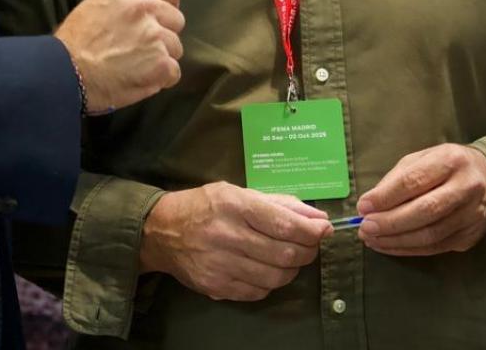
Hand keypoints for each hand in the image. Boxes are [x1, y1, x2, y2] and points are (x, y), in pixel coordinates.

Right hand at [54, 0, 184, 112]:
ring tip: (134, 65)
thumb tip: (153, 9)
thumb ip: (127, 0)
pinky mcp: (160, 63)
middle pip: (176, 19)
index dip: (165, 7)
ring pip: (175, 47)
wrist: (63, 72)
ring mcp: (155, 34)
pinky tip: (139, 79)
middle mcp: (144, 4)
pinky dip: (160, 79)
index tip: (154, 19)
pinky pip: (173, 72)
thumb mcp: (97, 2)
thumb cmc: (75, 41)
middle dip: (163, 34)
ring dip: (160, 58)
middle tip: (139, 46)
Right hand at [138, 181, 331, 300]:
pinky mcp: (217, 286)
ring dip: (292, 269)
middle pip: (284, 254)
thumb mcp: (239, 193)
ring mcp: (221, 265)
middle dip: (307, 251)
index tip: (324, 230)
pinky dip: (271, 283)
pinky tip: (268, 270)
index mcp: (234, 206)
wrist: (162, 231)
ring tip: (290, 258)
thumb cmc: (205, 206)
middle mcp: (227, 235)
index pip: (284, 224)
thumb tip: (318, 218)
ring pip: (275, 276)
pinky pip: (258, 292)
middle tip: (310, 246)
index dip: (311, 231)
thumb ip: (280, 204)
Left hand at [355, 144, 485, 255]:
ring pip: (430, 235)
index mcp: (450, 160)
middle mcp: (467, 187)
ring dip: (396, 240)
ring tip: (372, 239)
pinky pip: (436, 247)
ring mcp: (472, 215)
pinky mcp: (471, 236)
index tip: (363, 207)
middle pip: (425, 211)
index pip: (414, 181)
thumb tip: (369, 204)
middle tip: (365, 227)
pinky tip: (390, 245)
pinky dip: (408, 249)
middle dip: (390, 222)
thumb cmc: (446, 166)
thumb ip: (396, 179)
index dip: (386, 197)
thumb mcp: (421, 159)